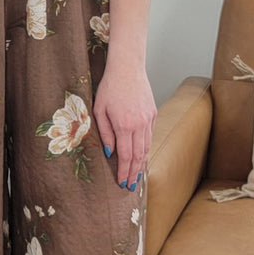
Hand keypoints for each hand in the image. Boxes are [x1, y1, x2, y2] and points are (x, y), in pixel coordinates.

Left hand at [93, 60, 155, 190]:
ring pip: (146, 147)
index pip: (125, 156)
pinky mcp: (153, 113)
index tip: (122, 183)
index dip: (124, 171)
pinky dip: (146, 148)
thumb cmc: (109, 87)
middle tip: (131, 186)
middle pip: (138, 156)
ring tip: (137, 176)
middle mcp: (139, 125)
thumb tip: (110, 153)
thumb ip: (105, 133)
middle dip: (134, 173)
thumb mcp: (99, 110)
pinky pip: (150, 136)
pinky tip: (141, 156)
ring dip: (141, 163)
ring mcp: (149, 119)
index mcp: (124, 125)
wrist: (127, 68)